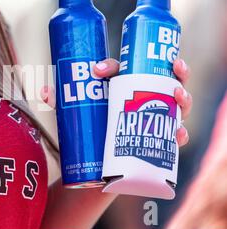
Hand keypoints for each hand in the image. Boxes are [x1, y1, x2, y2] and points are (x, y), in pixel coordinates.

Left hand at [40, 58, 192, 146]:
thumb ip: (60, 101)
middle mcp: (145, 97)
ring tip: (177, 93)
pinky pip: (176, 135)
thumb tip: (44, 91)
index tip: (96, 70)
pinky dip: (180, 134)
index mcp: (123, 85)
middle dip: (175, 69)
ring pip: (178, 103)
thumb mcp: (75, 114)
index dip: (111, 65)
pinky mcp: (158, 140)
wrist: (96, 163)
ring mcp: (155, 118)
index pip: (123, 68)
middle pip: (164, 79)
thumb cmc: (89, 128)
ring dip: (184, 96)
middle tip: (173, 64)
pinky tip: (178, 133)